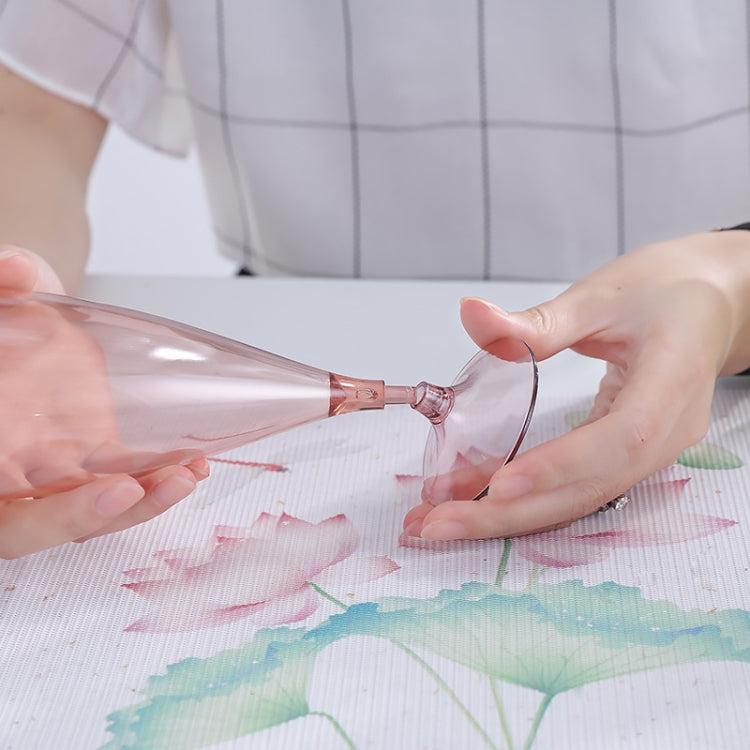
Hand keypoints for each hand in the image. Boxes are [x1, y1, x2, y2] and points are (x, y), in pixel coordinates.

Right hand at [0, 247, 208, 557]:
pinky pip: (126, 481)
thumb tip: (14, 269)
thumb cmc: (6, 315)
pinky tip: (192, 463)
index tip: (72, 491)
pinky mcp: (95, 456)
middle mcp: (9, 469)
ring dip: (137, 504)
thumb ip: (0, 286)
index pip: (0, 502)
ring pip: (87, 512)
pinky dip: (157, 477)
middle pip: (33, 524)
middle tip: (128, 492)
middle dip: (82, 516)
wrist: (24, 319)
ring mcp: (52, 470)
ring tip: (182, 476)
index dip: (36, 510)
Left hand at [403, 230, 749, 540]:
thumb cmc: (665, 292)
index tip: (501, 483)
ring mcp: (655, 451)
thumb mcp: (600, 296)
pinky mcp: (631, 455)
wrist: (712, 304)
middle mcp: (669, 430)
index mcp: (672, 381)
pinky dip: (529, 501)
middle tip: (438, 524)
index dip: (562, 465)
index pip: (622, 438)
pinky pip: (579, 488)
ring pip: (581, 499)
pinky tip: (480, 504)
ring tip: (442, 523)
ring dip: (510, 517)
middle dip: (512, 514)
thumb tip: (470, 315)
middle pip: (592, 489)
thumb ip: (535, 321)